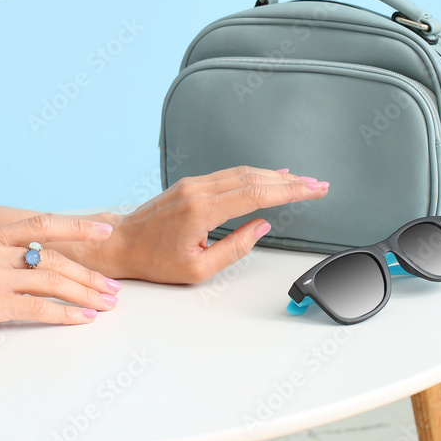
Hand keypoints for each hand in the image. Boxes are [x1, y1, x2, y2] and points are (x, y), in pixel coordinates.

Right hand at [0, 214, 121, 348]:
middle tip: (114, 288)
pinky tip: (82, 320)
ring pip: (53, 281)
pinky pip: (38, 307)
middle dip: (90, 274)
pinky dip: (65, 314)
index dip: (78, 226)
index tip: (105, 228)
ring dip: (85, 294)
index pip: (44, 223)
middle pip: (56, 258)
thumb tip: (25, 264)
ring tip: (107, 304)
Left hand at [94, 166, 328, 282]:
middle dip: (290, 181)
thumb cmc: (155, 260)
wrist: (122, 243)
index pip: (256, 194)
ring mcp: (194, 184)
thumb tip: (261, 227)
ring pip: (242, 172)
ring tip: (301, 181)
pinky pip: (229, 174)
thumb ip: (235, 248)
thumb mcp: (199, 268)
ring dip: (274, 176)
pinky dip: (254, 175)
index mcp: (202, 210)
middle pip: (253, 178)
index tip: (313, 189)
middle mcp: (199, 190)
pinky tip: (269, 176)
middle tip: (317, 184)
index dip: (290, 191)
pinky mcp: (191, 184)